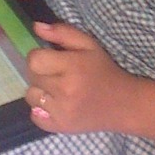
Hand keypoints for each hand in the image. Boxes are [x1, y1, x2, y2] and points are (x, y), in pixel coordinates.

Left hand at [25, 21, 141, 134]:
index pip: (34, 60)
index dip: (39, 56)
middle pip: (32, 77)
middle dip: (41, 73)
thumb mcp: (89, 45)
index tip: (50, 59)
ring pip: (31, 97)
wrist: (123, 104)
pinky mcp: (59, 127)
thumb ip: (62, 33)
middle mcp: (65, 90)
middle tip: (57, 74)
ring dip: (41, 92)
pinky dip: (41, 111)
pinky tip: (56, 105)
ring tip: (57, 90)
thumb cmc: (104, 71)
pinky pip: (34, 116)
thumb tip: (36, 26)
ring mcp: (61, 112)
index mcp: (73, 67)